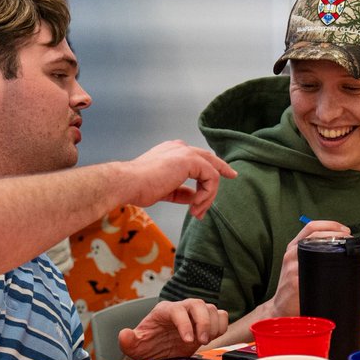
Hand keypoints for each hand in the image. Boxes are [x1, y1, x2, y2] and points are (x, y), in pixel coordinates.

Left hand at [118, 299, 228, 359]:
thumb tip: (125, 334)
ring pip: (212, 309)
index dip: (185, 324)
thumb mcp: (135, 346)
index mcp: (164, 312)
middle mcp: (181, 309)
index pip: (177, 310)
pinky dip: (221, 326)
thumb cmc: (148, 345)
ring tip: (205, 341)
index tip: (187, 341)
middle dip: (203, 323)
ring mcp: (195, 314)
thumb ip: (128, 341)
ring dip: (213, 326)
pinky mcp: (206, 321)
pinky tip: (213, 338)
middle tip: (201, 342)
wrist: (160, 350)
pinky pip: (221, 315)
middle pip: (198, 304)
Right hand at [121, 141, 236, 218]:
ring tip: (197, 211)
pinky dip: (207, 194)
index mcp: (171, 152)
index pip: (197, 159)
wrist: (129, 183)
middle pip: (209, 160)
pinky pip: (211, 178)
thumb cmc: (139, 187)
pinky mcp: (191, 160)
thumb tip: (194, 198)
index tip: (217, 182)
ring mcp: (186, 152)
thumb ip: (181, 192)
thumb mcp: (165, 191)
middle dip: (221, 171)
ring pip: (212, 172)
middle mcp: (180, 148)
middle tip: (231, 178)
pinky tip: (195, 205)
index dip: (209, 170)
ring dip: (208, 196)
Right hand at [265, 220, 350, 317]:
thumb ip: (314, 256)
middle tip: (351, 241)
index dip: (331, 224)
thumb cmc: (295, 287)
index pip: (311, 226)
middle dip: (337, 233)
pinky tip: (338, 268)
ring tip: (348, 251)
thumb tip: (344, 251)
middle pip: (315, 233)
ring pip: (316, 248)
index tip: (346, 230)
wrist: (280, 308)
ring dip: (336, 247)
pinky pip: (314, 270)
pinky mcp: (295, 282)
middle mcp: (291, 253)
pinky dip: (329, 267)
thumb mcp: (300, 266)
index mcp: (294, 247)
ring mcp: (292, 267)